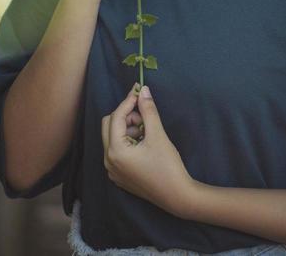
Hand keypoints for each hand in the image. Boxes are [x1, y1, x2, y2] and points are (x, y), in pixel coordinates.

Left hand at [101, 83, 195, 217]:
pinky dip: (127, 141)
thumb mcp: (157, 135)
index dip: (128, 102)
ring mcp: (112, 170)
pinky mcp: (120, 176)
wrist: (177, 196)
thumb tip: (143, 90)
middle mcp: (108, 161)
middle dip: (125, 116)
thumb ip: (148, 110)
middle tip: (144, 116)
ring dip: (127, 128)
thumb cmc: (167, 165)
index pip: (116, 117)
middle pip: (108, 125)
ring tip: (147, 131)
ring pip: (112, 138)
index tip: (139, 91)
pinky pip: (117, 151)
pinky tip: (144, 143)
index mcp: (115, 151)